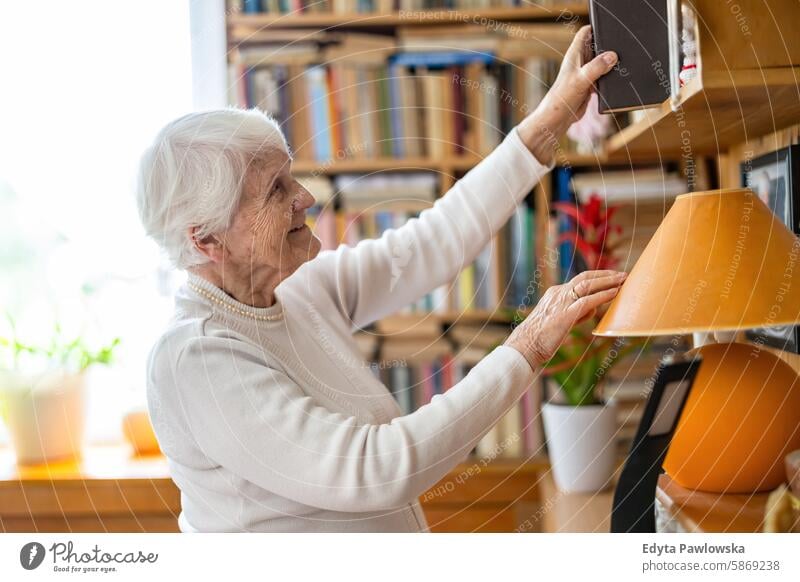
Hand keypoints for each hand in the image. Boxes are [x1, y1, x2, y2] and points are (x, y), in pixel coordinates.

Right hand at [504, 270, 626, 369]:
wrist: (525, 346)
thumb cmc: (540, 338)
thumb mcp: (559, 320)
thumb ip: (575, 313)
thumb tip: (591, 311)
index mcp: (555, 294)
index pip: (579, 281)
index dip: (596, 277)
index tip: (611, 277)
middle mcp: (558, 293)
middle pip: (585, 277)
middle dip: (605, 274)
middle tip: (622, 274)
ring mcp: (562, 302)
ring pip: (588, 285)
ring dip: (608, 281)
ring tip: (623, 280)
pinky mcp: (566, 314)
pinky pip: (588, 301)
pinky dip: (604, 295)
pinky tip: (615, 293)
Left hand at [517, 25, 617, 164]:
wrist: (558, 119)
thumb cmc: (562, 98)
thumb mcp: (581, 80)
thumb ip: (596, 67)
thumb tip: (612, 56)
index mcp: (575, 54)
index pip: (586, 32)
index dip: (598, 28)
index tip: (611, 31)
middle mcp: (581, 62)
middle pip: (598, 46)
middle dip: (609, 47)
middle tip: (622, 51)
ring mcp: (586, 73)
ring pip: (603, 63)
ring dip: (611, 65)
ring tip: (621, 66)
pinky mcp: (591, 85)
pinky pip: (604, 77)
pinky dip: (610, 78)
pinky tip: (616, 81)